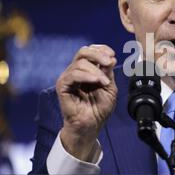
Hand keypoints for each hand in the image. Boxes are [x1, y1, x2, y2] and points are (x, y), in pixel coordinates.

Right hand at [55, 44, 116, 160]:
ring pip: (79, 63)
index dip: (101, 49)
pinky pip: (72, 74)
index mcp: (88, 70)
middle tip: (109, 62)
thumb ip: (108, 73)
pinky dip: (86, 76)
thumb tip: (111, 58)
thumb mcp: (109, 88)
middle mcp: (77, 71)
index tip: (112, 54)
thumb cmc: (99, 109)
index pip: (91, 51)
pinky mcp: (62, 86)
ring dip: (96, 71)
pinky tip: (96, 81)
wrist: (91, 125)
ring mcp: (69, 78)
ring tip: (104, 82)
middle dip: (98, 54)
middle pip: (83, 52)